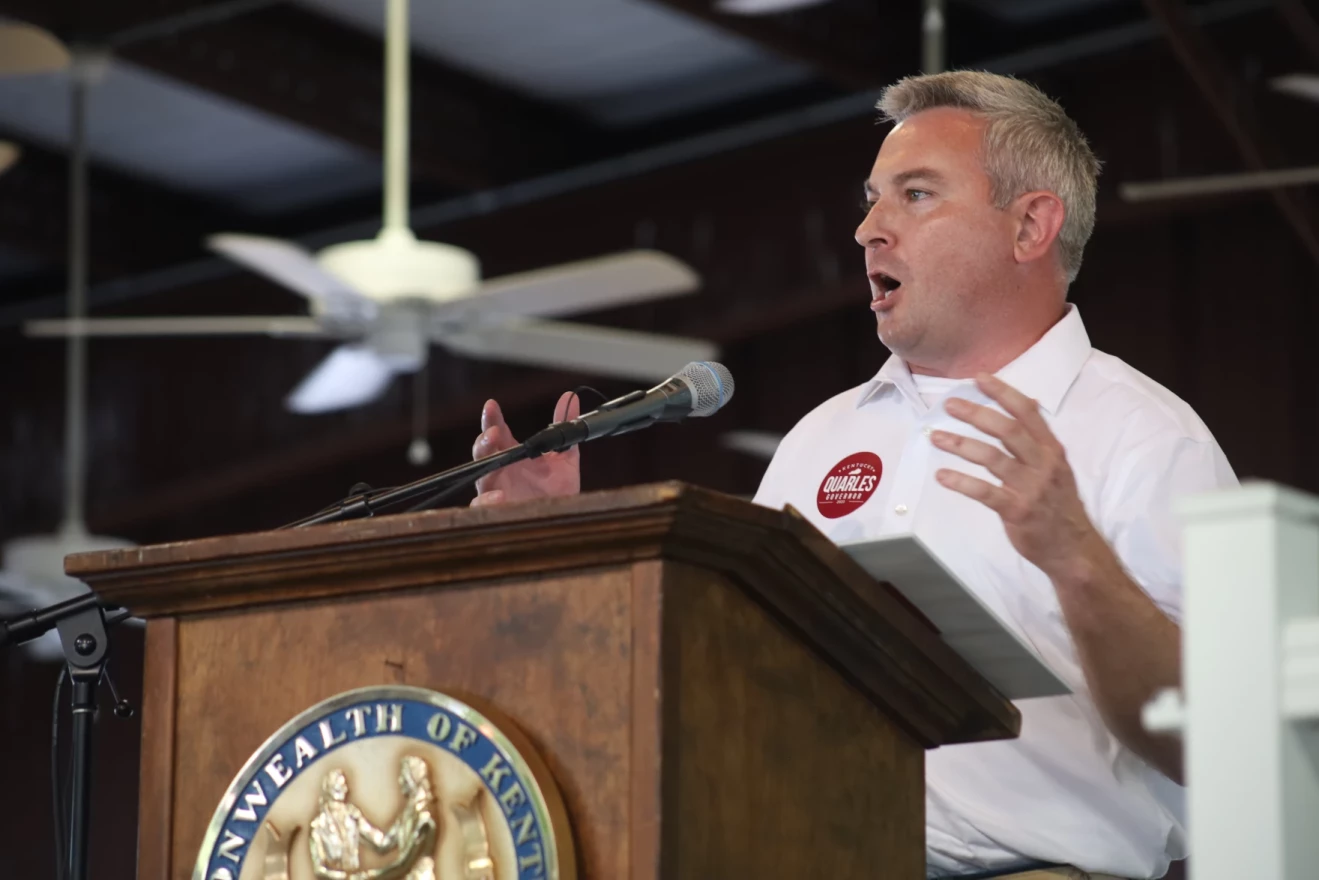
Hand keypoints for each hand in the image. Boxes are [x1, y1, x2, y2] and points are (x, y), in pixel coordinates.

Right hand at [470, 392, 581, 506]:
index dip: (492, 418)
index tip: (492, 405)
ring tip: (494, 450)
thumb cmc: (557, 490)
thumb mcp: (565, 457)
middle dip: (485, 439)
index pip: (498, 432)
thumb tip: (571, 398)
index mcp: (513, 455)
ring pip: (479, 474)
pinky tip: (499, 496)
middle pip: (482, 451)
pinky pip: (482, 506)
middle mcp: (500, 471)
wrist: (563, 519)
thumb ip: (564, 429)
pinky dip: (488, 501)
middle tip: (495, 430)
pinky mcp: (497, 512)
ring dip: (483, 461)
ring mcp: (495, 491)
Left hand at [930, 373, 1108, 580]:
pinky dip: (961, 482)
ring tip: (936, 437)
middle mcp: (1043, 464)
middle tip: (950, 404)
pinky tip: (942, 476)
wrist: (1073, 549)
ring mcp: (1030, 488)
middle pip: (1007, 430)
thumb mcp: (1057, 468)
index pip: (1028, 413)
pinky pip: (984, 492)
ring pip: (992, 458)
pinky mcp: (1017, 510)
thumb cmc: (1058, 506)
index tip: (980, 378)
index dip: (1003, 393)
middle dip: (977, 414)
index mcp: (1052, 451)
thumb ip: (1039, 439)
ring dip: (960, 444)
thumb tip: (1030, 402)